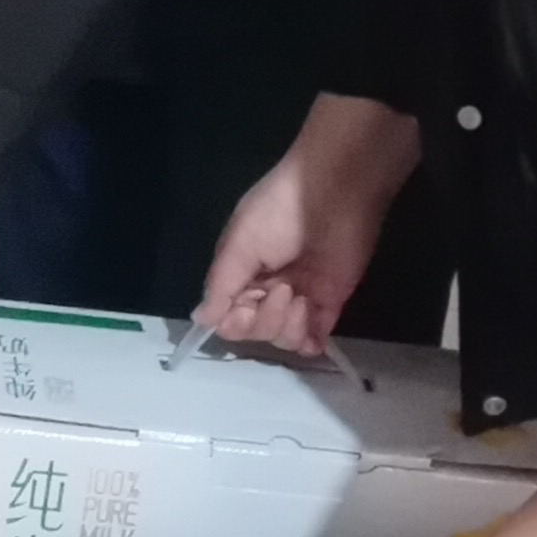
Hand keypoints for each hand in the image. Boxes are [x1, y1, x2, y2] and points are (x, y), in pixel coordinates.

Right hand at [193, 95, 419, 355]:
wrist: (335, 192)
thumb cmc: (279, 211)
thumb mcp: (239, 243)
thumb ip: (221, 285)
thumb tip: (202, 320)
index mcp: (241, 271)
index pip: (228, 315)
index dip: (235, 322)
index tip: (245, 307)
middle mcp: (268, 287)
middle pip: (255, 330)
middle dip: (264, 320)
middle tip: (282, 290)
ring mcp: (300, 296)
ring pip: (283, 338)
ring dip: (288, 327)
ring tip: (300, 298)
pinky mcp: (330, 302)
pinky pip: (315, 339)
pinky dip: (310, 344)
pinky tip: (312, 337)